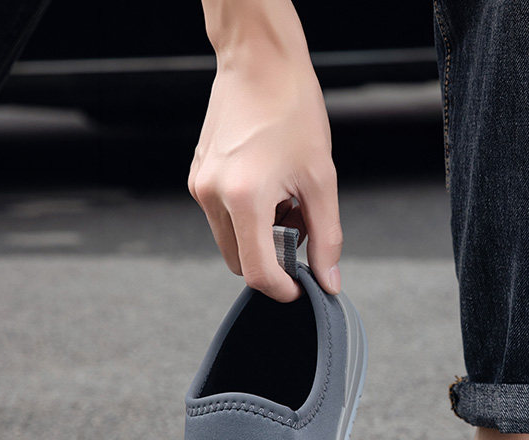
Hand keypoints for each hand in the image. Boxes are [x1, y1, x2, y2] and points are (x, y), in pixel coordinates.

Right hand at [188, 0, 341, 300]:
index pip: (257, 273)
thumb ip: (327, 238)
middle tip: (300, 225)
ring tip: (287, 199)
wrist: (260, 62)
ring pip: (232, 241)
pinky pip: (223, 217)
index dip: (283, 289)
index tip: (302, 285)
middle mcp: (212, 195)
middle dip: (273, 258)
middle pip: (241, 262)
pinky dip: (248, 218)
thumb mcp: (321, 180)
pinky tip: (270, 188)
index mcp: (243, 198)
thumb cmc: (293, 111)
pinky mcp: (198, 176)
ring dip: (261, 237)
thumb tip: (329, 280)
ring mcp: (201, 185)